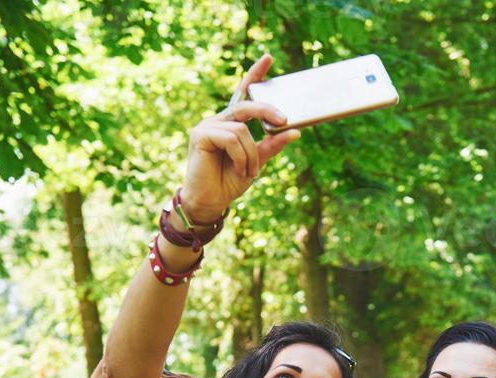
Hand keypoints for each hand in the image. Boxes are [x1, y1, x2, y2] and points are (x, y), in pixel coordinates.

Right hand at [177, 54, 299, 222]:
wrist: (211, 201)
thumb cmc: (230, 181)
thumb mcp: (257, 162)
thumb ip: (271, 146)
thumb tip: (295, 132)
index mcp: (231, 123)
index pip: (243, 93)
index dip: (254, 75)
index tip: (268, 57)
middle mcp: (218, 120)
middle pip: (246, 105)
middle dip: (268, 111)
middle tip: (286, 120)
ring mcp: (207, 126)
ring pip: (242, 129)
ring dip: (252, 153)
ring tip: (249, 171)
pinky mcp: (200, 135)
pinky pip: (232, 138)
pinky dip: (242, 156)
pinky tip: (240, 169)